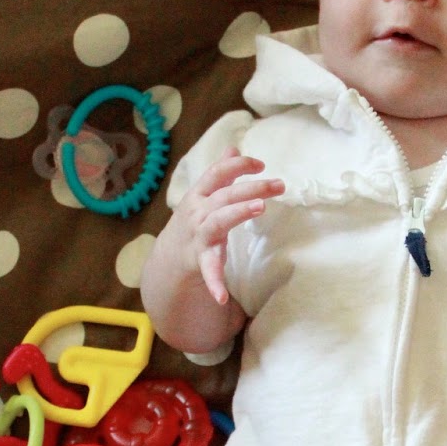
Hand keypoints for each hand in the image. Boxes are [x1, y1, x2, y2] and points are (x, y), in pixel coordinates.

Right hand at [173, 147, 283, 304]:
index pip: (217, 174)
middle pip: (225, 196)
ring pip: (218, 222)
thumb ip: (219, 174)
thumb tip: (233, 147)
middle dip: (251, 188)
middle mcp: (197, 213)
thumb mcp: (204, 196)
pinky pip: (208, 271)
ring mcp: (198, 236)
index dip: (238, 166)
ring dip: (238, 213)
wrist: (168, 259)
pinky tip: (222, 297)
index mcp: (199, 196)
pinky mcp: (199, 261)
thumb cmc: (194, 222)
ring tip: (259, 208)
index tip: (261, 164)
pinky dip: (215, 283)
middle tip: (278, 184)